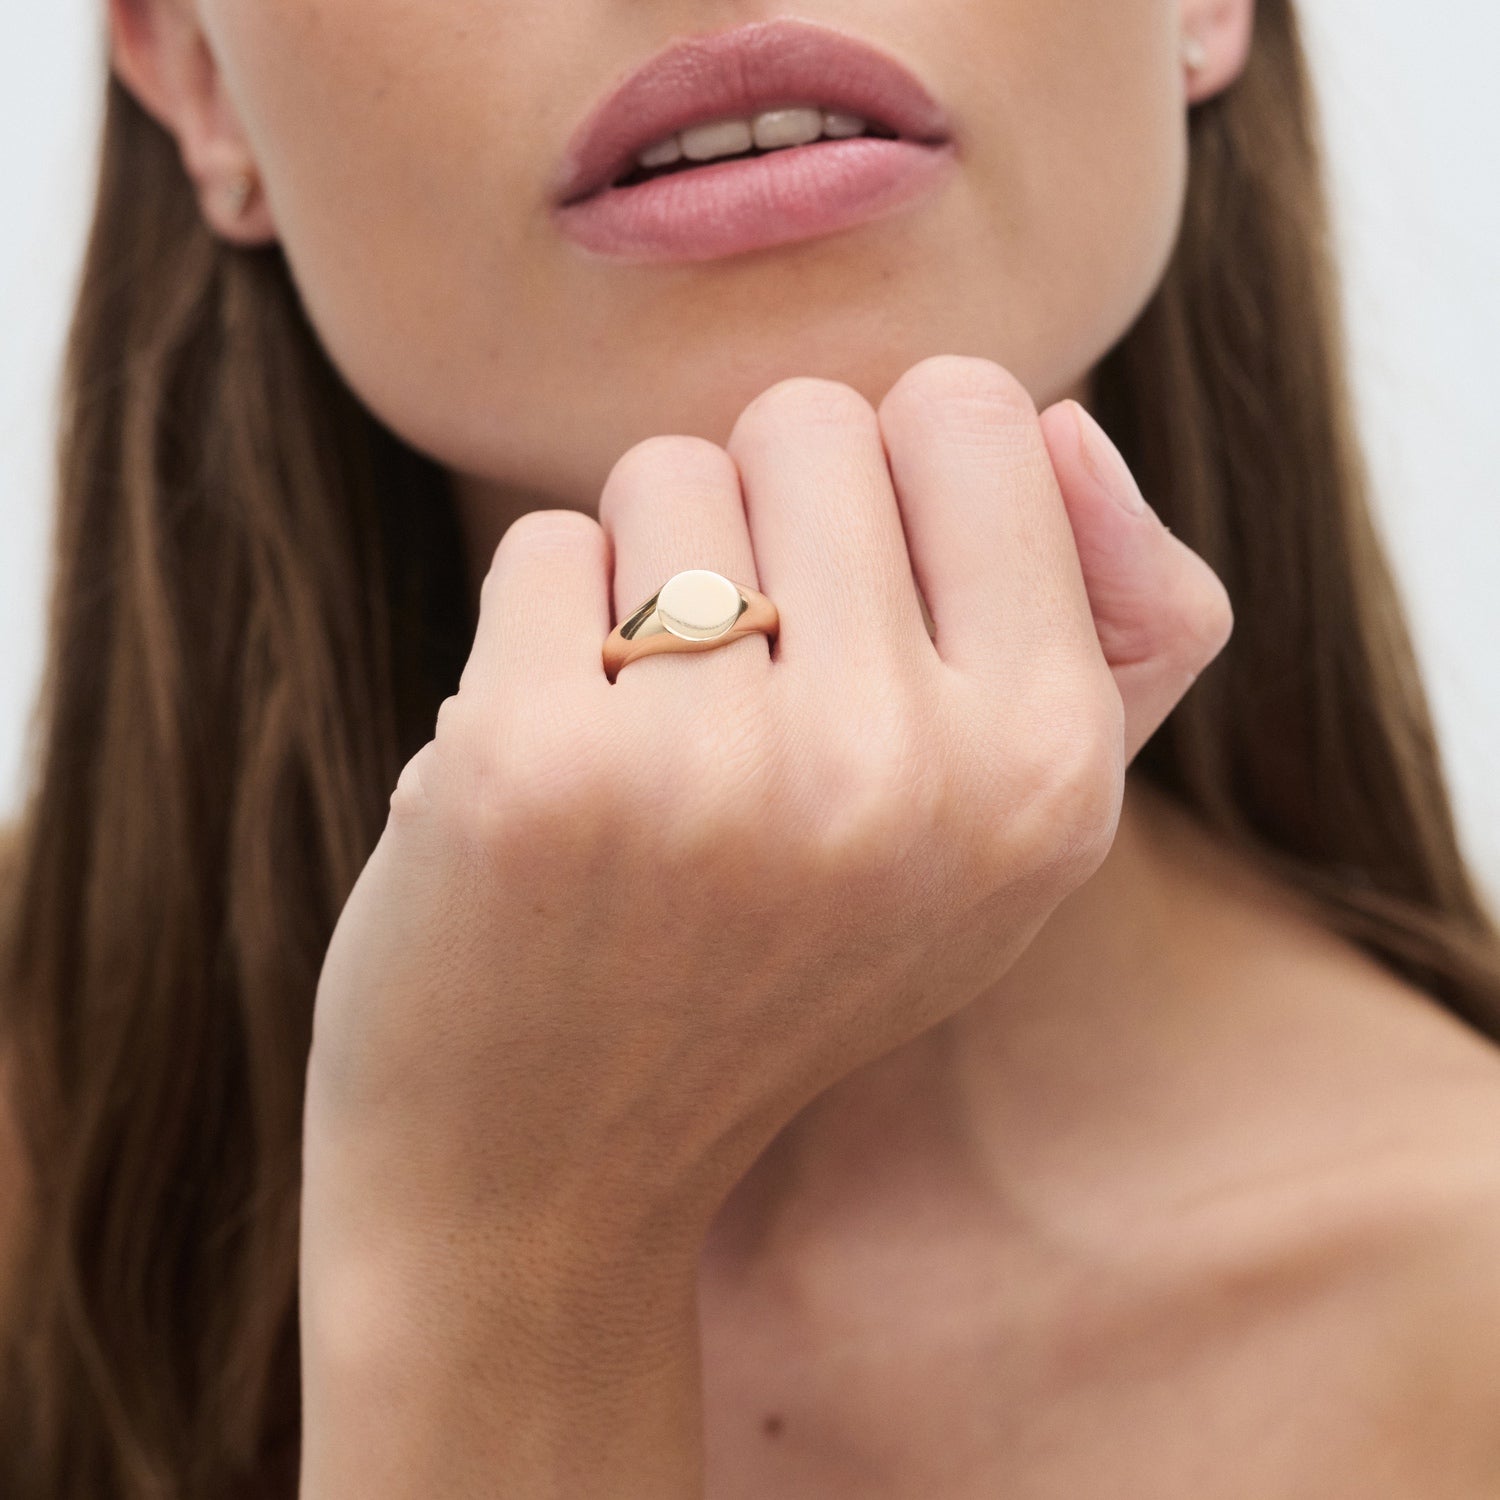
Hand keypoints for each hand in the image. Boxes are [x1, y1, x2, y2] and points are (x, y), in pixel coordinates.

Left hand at [297, 356, 1230, 1494]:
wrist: (550, 1171)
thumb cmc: (778, 964)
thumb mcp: (999, 833)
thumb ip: (1104, 625)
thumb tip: (1064, 423)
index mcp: (1049, 774)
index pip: (982, 413)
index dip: (895, 490)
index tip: (858, 622)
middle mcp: (904, 776)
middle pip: (815, 419)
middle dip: (762, 527)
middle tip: (741, 709)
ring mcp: (714, 776)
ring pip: (670, 473)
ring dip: (648, 589)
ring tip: (652, 756)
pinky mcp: (533, 768)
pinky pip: (547, 548)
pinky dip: (539, 638)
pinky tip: (555, 777)